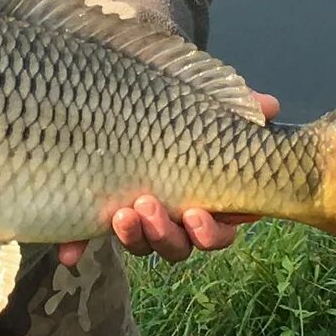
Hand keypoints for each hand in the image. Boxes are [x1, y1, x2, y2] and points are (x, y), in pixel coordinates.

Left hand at [60, 93, 276, 265]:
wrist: (123, 82)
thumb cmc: (177, 96)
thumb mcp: (206, 97)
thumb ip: (237, 105)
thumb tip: (267, 106)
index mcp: (205, 198)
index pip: (217, 230)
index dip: (209, 232)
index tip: (195, 213)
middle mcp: (172, 216)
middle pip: (176, 246)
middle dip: (164, 234)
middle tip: (148, 207)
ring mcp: (135, 215)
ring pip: (139, 244)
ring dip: (132, 236)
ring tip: (121, 212)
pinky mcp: (96, 207)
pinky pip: (86, 236)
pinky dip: (76, 244)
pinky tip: (68, 253)